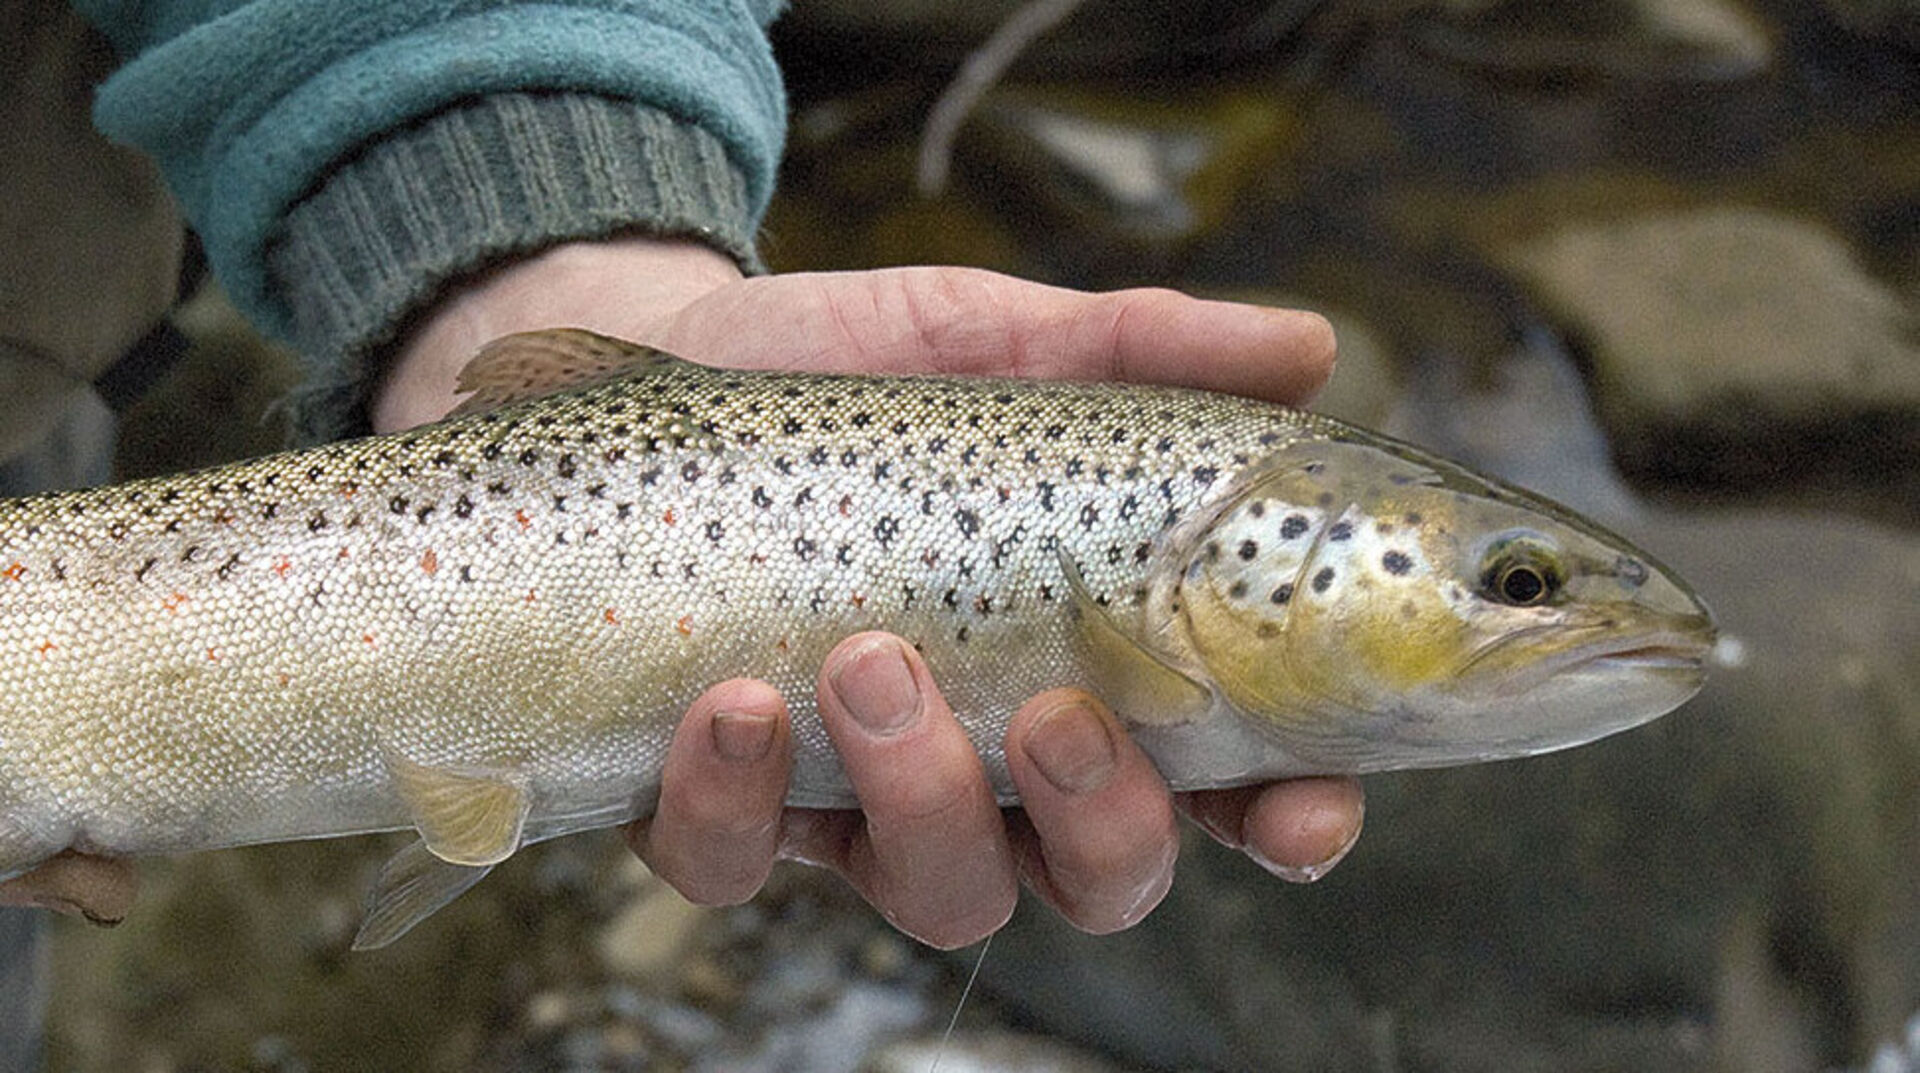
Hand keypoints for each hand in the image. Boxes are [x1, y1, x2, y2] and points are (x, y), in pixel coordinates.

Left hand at [382, 235, 1364, 947]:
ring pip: (937, 892)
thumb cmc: (844, 374)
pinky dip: (736, 805)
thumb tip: (1309, 345)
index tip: (1304, 810)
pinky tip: (728, 700)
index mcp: (1086, 664)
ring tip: (871, 661)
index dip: (1282, 819)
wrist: (649, 365)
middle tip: (1059, 716)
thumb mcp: (990, 343)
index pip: (1224, 782)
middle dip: (1100, 827)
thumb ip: (1137, 350)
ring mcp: (851, 794)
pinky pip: (735, 865)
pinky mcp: (715, 800)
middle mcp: (989, 758)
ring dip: (922, 800)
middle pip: (1096, 876)